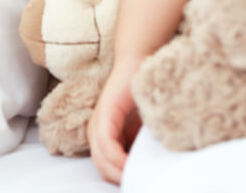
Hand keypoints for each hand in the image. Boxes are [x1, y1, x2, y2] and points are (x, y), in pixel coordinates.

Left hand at [87, 60, 142, 183]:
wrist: (138, 65)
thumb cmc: (144, 97)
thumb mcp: (143, 130)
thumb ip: (140, 147)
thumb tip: (150, 173)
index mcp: (103, 136)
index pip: (106, 169)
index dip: (121, 180)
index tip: (141, 184)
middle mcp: (95, 131)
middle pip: (103, 169)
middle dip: (120, 180)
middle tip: (142, 184)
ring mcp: (97, 123)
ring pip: (102, 161)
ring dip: (120, 173)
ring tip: (139, 178)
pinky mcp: (104, 114)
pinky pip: (105, 145)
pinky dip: (117, 158)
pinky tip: (130, 164)